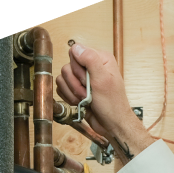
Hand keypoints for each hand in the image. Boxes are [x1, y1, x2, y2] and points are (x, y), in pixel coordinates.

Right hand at [56, 43, 153, 163]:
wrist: (111, 125)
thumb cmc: (112, 105)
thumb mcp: (103, 80)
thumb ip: (90, 60)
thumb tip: (76, 47)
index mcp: (100, 59)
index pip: (75, 52)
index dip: (77, 68)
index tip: (88, 80)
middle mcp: (91, 67)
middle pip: (67, 66)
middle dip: (75, 83)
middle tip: (87, 93)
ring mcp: (83, 79)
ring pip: (62, 78)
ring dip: (72, 92)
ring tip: (84, 100)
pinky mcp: (76, 89)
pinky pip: (62, 88)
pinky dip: (68, 97)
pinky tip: (79, 103)